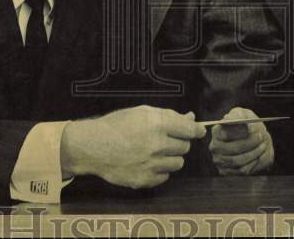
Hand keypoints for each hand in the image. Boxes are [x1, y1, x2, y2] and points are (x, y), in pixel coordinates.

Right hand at [61, 105, 205, 188]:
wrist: (94, 146)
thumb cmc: (117, 125)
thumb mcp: (142, 112)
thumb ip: (169, 115)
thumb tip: (191, 119)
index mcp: (158, 125)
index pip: (190, 131)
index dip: (197, 131)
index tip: (199, 131)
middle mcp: (157, 145)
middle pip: (185, 147)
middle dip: (178, 142)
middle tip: (164, 139)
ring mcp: (151, 165)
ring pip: (178, 163)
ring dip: (171, 157)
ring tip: (154, 152)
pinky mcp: (145, 180)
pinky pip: (165, 176)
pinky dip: (160, 170)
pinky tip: (147, 163)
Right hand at [208, 107, 273, 175]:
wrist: (251, 139)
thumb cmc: (245, 125)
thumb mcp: (243, 114)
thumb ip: (237, 115)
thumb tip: (229, 119)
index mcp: (216, 132)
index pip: (226, 135)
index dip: (240, 134)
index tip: (253, 130)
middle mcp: (214, 147)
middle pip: (233, 149)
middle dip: (250, 144)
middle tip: (261, 137)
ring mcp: (219, 161)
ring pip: (239, 161)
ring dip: (254, 154)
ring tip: (263, 145)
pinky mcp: (226, 171)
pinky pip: (241, 170)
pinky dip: (253, 163)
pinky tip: (258, 155)